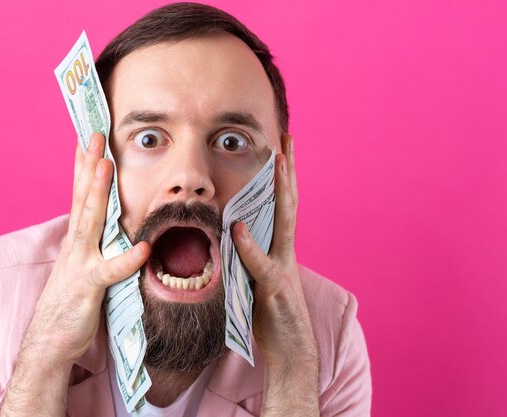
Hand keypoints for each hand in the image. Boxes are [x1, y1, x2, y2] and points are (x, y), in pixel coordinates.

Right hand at [24, 133, 150, 367]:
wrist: (49, 341)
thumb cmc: (70, 302)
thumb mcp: (83, 266)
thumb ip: (96, 244)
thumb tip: (112, 225)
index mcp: (77, 239)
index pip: (79, 195)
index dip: (83, 167)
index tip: (87, 139)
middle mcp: (75, 245)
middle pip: (83, 198)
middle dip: (89, 165)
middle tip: (95, 135)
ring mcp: (79, 264)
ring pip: (90, 222)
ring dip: (98, 194)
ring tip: (107, 166)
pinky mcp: (88, 287)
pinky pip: (109, 272)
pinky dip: (125, 260)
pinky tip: (141, 247)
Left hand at [232, 134, 318, 415]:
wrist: (290, 352)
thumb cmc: (270, 316)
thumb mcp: (256, 279)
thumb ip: (248, 256)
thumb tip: (231, 235)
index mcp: (279, 249)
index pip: (282, 206)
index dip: (281, 177)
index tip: (280, 148)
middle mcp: (284, 252)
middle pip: (289, 203)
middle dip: (287, 170)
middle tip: (287, 139)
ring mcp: (282, 268)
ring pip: (283, 224)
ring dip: (280, 193)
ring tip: (277, 162)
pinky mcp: (273, 290)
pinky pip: (260, 265)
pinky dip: (249, 247)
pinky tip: (239, 228)